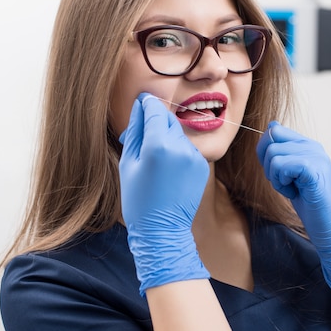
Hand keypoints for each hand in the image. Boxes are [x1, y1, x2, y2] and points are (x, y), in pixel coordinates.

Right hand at [119, 93, 209, 295]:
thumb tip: (139, 107)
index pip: (154, 109)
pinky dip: (177, 151)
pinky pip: (187, 149)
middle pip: (168, 119)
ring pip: (178, 134)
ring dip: (167, 137)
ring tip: (153, 159)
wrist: (162, 230)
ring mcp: (195, 156)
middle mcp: (181, 147)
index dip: (147, 102)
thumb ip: (134, 131)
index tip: (141, 99)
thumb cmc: (138, 200)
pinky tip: (167, 170)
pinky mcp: (202, 165)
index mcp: (158, 145)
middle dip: (156, 121)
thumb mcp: (128, 163)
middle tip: (142, 134)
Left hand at [256, 121, 330, 304]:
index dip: (265, 152)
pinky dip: (282, 183)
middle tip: (286, 183)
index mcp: (308, 145)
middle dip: (268, 166)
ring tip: (293, 190)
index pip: (274, 130)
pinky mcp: (315, 170)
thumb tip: (271, 126)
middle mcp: (314, 146)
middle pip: (270, 139)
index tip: (278, 173)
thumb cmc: (311, 205)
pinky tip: (295, 193)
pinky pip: (282, 166)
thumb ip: (282, 153)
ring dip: (276, 178)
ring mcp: (316, 157)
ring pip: (273, 154)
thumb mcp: (291, 175)